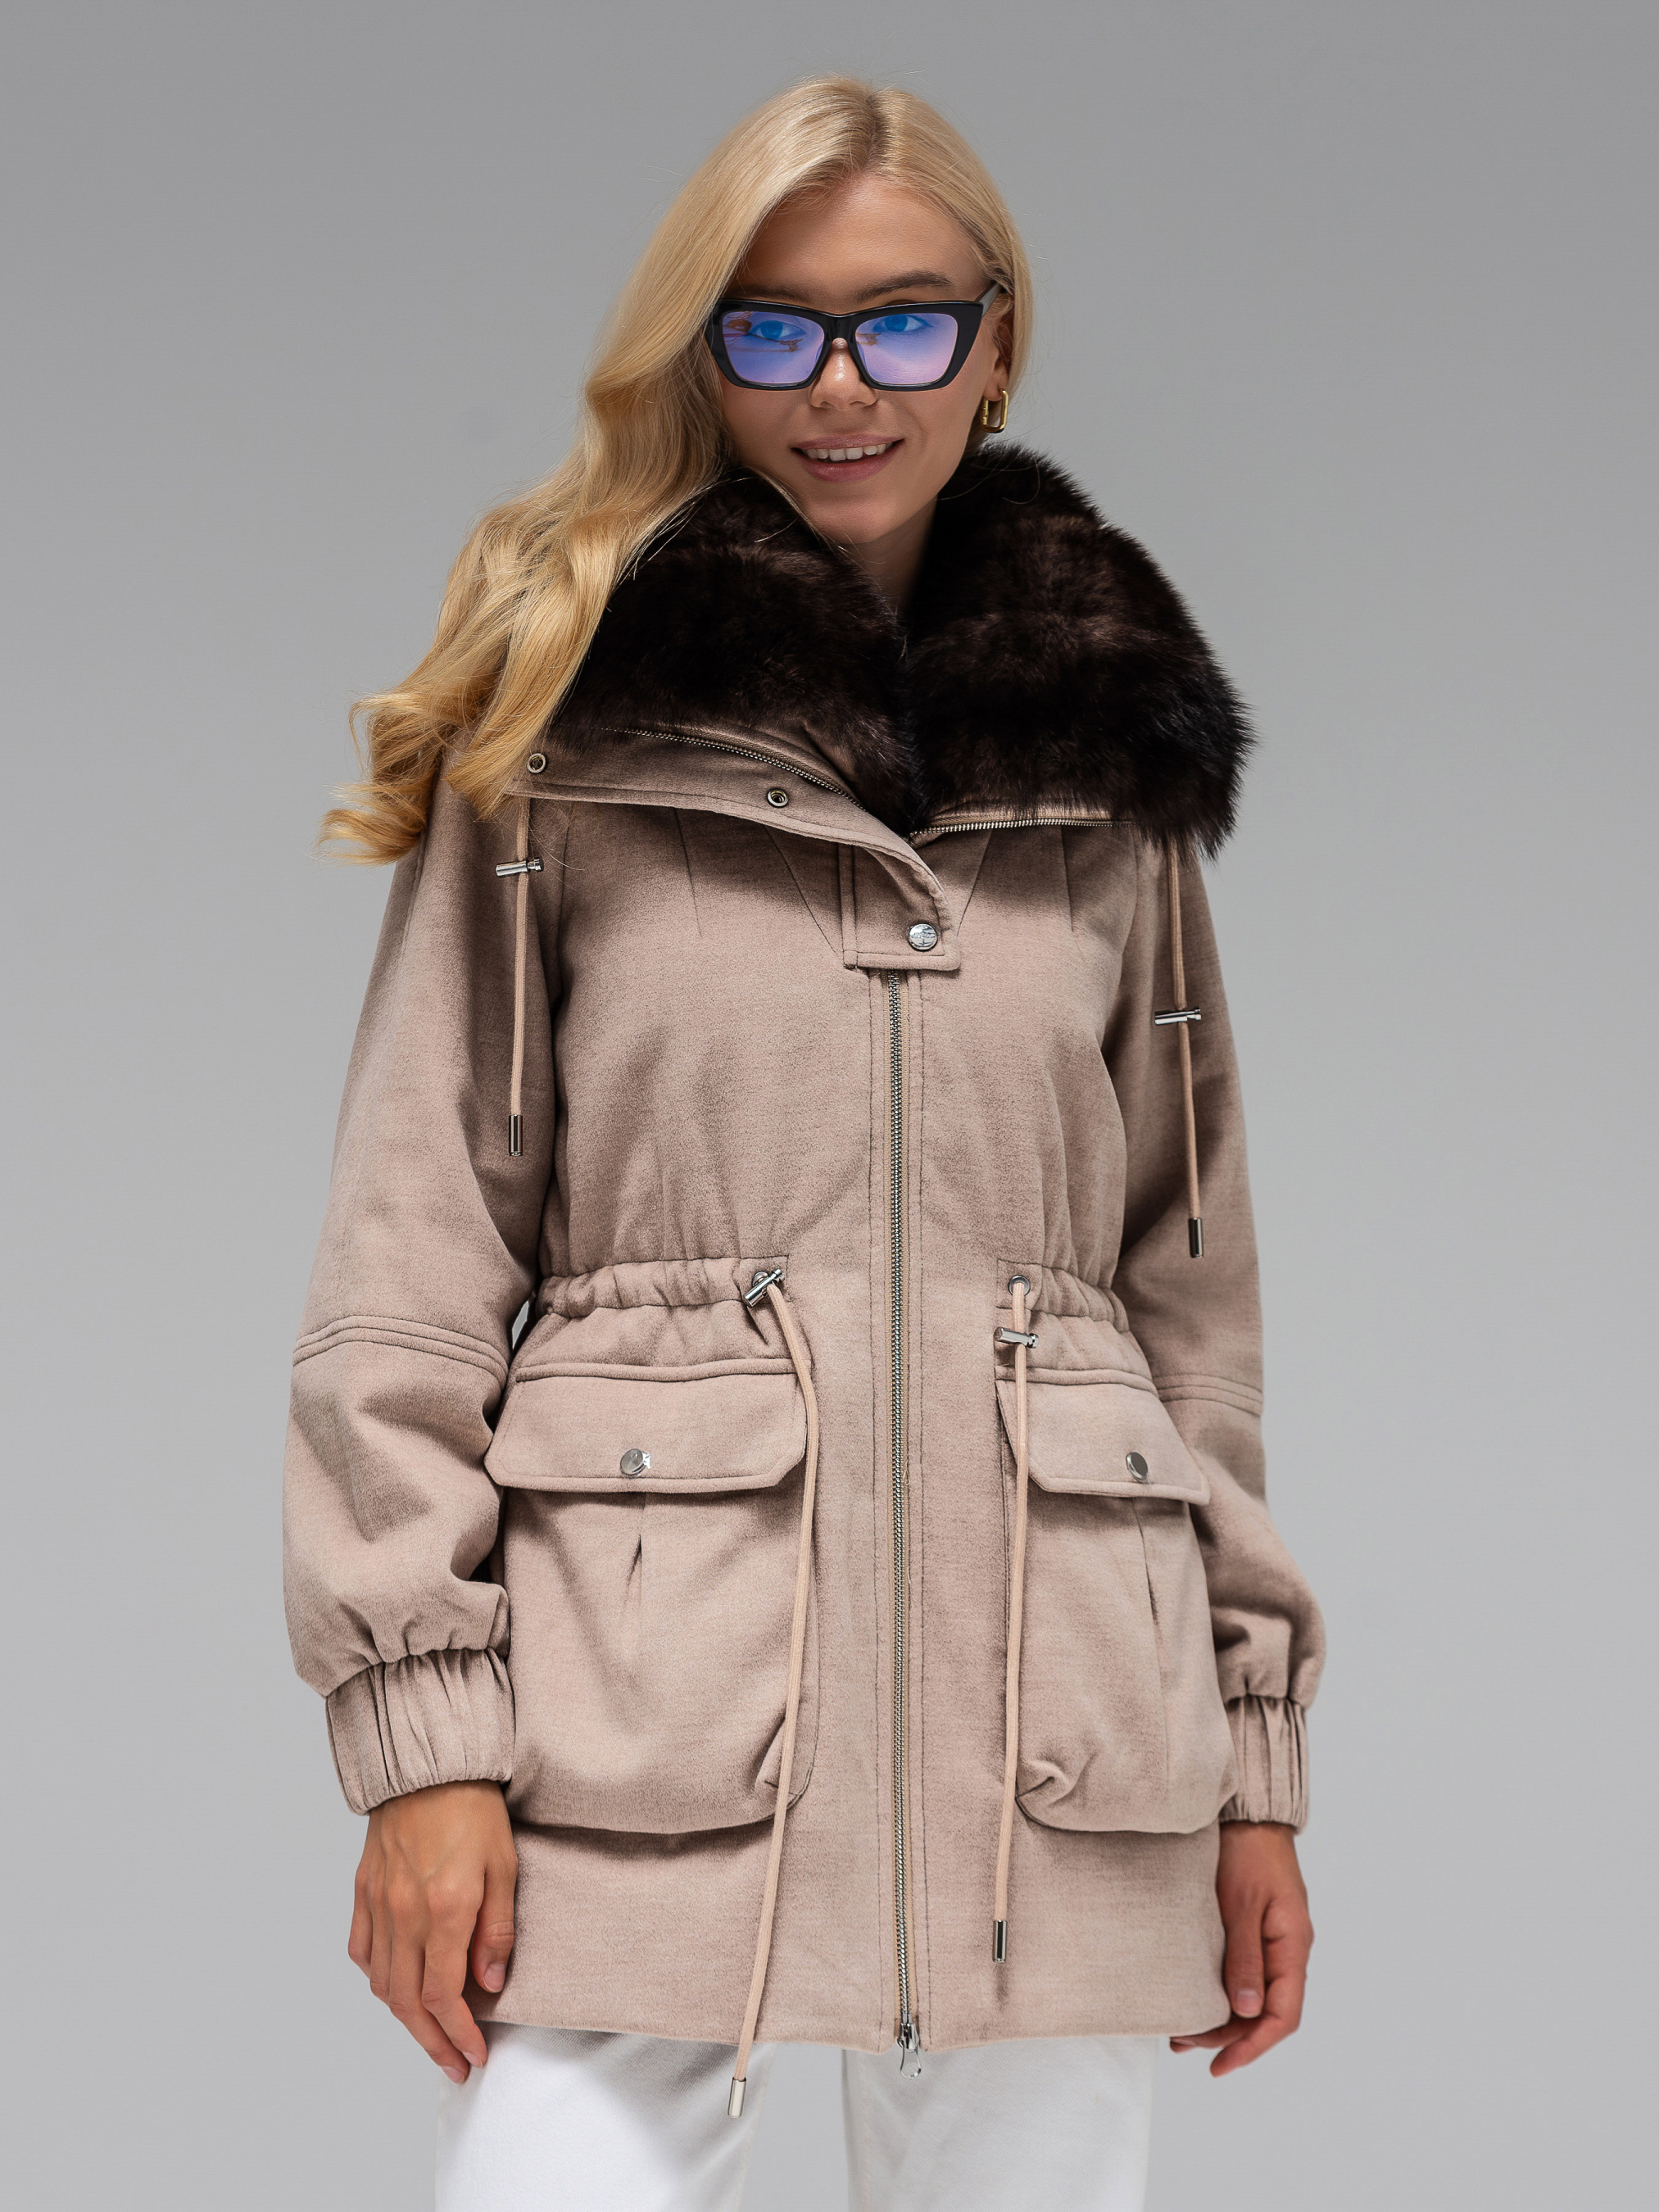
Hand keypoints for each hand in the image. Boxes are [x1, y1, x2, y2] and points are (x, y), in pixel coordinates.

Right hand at [348, 1779, 517, 2083]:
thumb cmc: (474, 1809)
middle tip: (454, 2065)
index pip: (443, 1995)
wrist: (429, 1764)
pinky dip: (377, 1979)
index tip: (475, 2054)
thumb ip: (497, 1929)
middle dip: (433, 2042)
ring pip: (382, 1984)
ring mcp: (378, 1903)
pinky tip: (394, 1986)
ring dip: (405, 2019)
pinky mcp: (363, 1890)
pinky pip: (362, 1951)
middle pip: (408, 2002)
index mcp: (443, 1910)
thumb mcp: (504, 1866)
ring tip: (430, 2035)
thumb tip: (490, 1983)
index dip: (458, 2033)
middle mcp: (403, 1914)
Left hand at [1170, 1822, 1311, 2076]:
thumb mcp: (1242, 1905)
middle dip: (1228, 2036)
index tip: (1220, 2065)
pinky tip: (1195, 2000)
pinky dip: (1220, 1993)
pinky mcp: (1255, 1933)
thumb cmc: (1247, 1853)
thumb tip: (1246, 2011)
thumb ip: (1244, 1957)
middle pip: (1265, 2013)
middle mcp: (1286, 1951)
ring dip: (1221, 2019)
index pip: (1282, 2016)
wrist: (1247, 1816)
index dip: (1253, 2046)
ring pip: (1252, 1998)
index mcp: (1292, 1946)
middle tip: (1183, 2044)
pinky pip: (1243, 1976)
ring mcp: (1272, 1943)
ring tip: (1181, 2034)